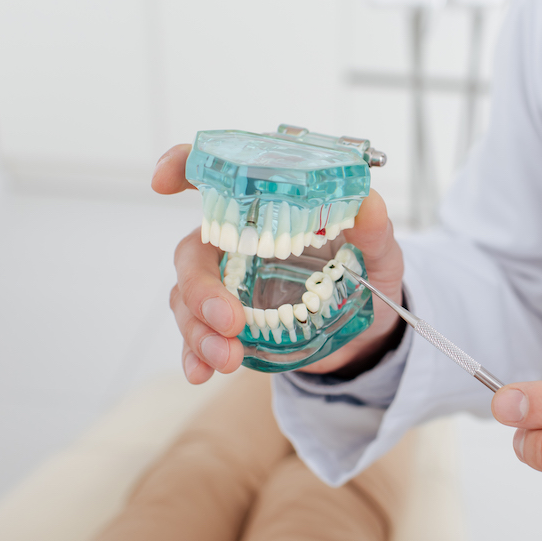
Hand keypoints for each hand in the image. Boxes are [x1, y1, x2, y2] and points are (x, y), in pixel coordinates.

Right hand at [152, 144, 406, 382]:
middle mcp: (237, 245)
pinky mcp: (229, 326)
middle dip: (200, 288)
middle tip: (230, 321)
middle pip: (191, 254)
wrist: (368, 331)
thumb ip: (373, 229)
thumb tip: (371, 202)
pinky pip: (195, 337)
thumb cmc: (366, 273)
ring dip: (198, 331)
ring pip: (186, 300)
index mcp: (266, 212)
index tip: (162, 181)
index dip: (182, 168)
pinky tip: (201, 372)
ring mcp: (227, 287)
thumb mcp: (379, 251)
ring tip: (227, 359)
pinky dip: (193, 355)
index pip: (216, 179)